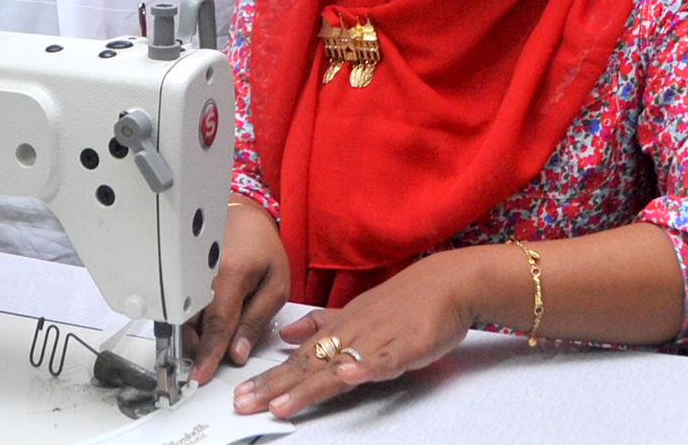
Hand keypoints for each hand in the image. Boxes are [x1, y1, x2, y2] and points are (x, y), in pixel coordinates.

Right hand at [188, 203, 291, 385]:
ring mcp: (186, 272)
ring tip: (216, 331)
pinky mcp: (180, 275)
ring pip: (181, 318)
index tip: (198, 376)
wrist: (243, 218)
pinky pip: (179, 308)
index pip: (217, 322)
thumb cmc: (263, 250)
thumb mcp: (275, 286)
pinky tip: (205, 319)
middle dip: (199, 347)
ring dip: (194, 335)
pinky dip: (189, 322)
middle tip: (214, 357)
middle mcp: (202, 272)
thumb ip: (256, 321)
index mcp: (230, 274)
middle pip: (191, 324)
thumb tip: (237, 354)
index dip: (208, 353)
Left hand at [233, 248, 481, 419]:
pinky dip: (366, 367)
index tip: (241, 396)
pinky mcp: (407, 345)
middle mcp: (352, 333)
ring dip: (308, 386)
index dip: (270, 378)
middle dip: (275, 386)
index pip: (299, 358)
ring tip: (280, 404)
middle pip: (309, 364)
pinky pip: (384, 359)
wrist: (446, 283)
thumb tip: (285, 336)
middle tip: (244, 404)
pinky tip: (348, 375)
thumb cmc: (404, 302)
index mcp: (339, 328)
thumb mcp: (355, 311)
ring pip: (338, 365)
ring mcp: (378, 339)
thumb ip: (321, 324)